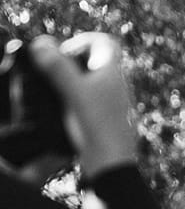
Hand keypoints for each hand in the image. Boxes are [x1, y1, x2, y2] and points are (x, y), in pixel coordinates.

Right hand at [28, 33, 137, 179]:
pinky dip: (80, 100)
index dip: (83, 41)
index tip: (65, 54)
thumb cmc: (98, 128)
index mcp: (115, 74)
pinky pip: (94, 103)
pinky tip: (67, 112)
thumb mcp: (75, 93)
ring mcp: (116, 106)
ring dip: (76, 82)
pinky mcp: (109, 122)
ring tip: (59, 92)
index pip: (106, 43)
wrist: (112, 167)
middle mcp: (119, 87)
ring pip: (95, 83)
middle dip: (75, 62)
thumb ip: (58, 67)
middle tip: (57, 72)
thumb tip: (40, 44)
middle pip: (98, 62)